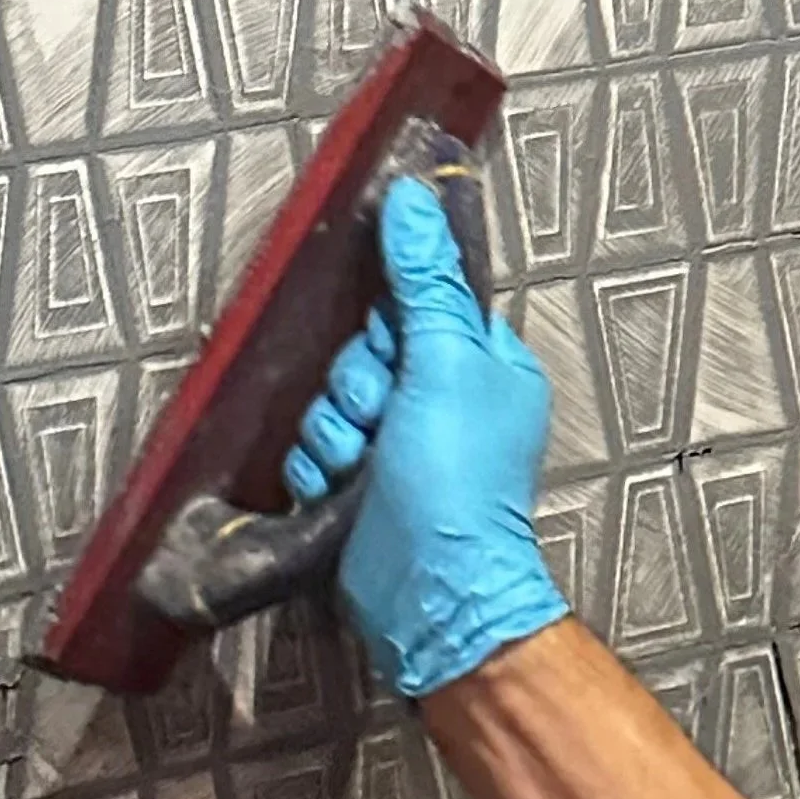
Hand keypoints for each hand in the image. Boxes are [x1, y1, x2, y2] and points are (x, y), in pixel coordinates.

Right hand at [283, 176, 569, 698]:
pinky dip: (319, 468)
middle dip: (357, 385)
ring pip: (334, 400)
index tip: (391, 352)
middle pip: (366, 350)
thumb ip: (425, 282)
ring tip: (360, 463)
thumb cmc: (457, 487)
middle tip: (378, 417)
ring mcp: (402, 447)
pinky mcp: (361, 487)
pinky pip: (316, 449)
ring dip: (334, 431)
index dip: (389, 325)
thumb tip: (413, 204)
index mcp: (484, 364)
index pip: (417, 303)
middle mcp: (445, 401)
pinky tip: (338, 488)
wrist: (429, 593)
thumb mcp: (447, 363)